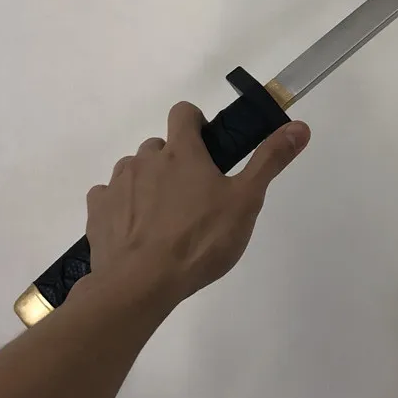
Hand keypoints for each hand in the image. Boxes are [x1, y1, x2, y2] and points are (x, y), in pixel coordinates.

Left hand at [80, 102, 309, 307]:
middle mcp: (146, 160)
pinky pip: (108, 197)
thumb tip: (300, 126)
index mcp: (182, 152)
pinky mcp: (97, 213)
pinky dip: (122, 206)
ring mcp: (117, 185)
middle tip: (194, 193)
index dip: (195, 123)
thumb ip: (270, 160)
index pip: (183, 112)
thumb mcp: (246, 201)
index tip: (207, 146)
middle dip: (175, 160)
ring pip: (133, 169)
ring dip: (148, 182)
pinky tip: (136, 231)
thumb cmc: (200, 239)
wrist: (141, 285)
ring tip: (165, 217)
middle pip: (159, 145)